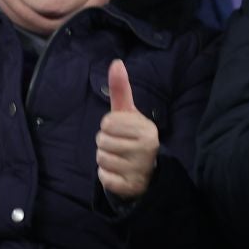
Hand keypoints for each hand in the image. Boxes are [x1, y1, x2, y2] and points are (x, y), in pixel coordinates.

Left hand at [96, 60, 160, 200]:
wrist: (146, 172)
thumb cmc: (132, 137)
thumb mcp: (127, 114)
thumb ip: (121, 90)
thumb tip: (116, 62)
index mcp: (146, 129)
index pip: (107, 122)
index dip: (108, 127)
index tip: (121, 132)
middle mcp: (147, 148)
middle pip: (102, 140)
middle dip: (105, 143)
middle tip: (119, 147)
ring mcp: (139, 169)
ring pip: (100, 159)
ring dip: (104, 160)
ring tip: (119, 159)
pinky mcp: (129, 186)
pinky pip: (103, 177)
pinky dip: (105, 176)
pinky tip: (118, 174)